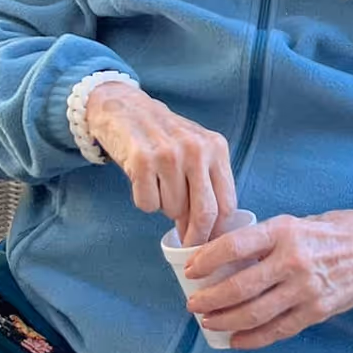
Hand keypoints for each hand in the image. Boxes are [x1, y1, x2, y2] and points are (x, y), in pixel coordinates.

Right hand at [86, 81, 237, 245]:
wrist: (125, 108)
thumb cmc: (163, 137)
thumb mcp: (196, 150)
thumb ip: (206, 186)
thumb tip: (210, 232)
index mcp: (216, 148)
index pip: (227, 203)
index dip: (218, 231)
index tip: (210, 243)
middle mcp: (196, 149)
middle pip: (205, 213)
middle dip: (195, 236)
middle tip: (186, 245)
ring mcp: (169, 154)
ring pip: (172, 211)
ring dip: (164, 208)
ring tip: (158, 183)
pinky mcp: (142, 161)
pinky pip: (147, 204)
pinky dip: (143, 200)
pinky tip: (142, 179)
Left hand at [184, 210, 352, 350]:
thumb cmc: (334, 231)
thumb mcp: (297, 222)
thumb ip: (266, 240)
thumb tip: (227, 257)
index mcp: (284, 231)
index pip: (235, 245)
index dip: (207, 259)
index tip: (191, 269)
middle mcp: (293, 260)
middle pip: (240, 286)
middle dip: (210, 298)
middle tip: (193, 304)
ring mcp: (305, 289)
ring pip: (255, 312)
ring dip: (225, 320)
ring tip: (208, 321)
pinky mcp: (316, 311)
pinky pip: (277, 330)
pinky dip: (253, 338)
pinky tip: (235, 340)